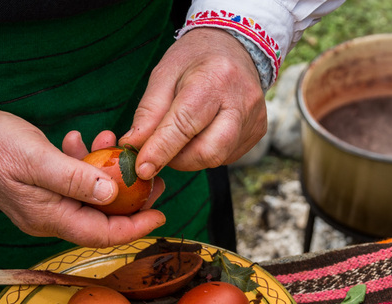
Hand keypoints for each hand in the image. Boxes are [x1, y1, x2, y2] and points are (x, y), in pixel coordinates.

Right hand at [0, 109, 164, 246]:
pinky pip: (74, 180)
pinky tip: (81, 140)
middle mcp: (50, 216)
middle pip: (101, 217)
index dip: (134, 227)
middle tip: (151, 177)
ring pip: (90, 195)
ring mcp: (47, 202)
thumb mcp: (38, 160)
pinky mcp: (44, 186)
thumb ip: (75, 179)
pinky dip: (84, 162)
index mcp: (49, 218)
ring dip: (106, 172)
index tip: (161, 213)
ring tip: (115, 144)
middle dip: (129, 198)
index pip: (101, 234)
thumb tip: (111, 195)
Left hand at [120, 27, 266, 178]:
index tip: (142, 168)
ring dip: (191, 156)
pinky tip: (204, 131)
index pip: (185, 125)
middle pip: (208, 152)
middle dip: (178, 160)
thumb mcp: (164, 74)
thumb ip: (148, 112)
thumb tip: (133, 146)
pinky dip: (207, 151)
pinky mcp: (258, 131)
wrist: (235, 46)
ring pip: (217, 158)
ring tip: (183, 135)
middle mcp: (241, 101)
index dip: (161, 150)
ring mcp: (253, 118)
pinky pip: (227, 156)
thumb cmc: (195, 59)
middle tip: (161, 149)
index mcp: (215, 78)